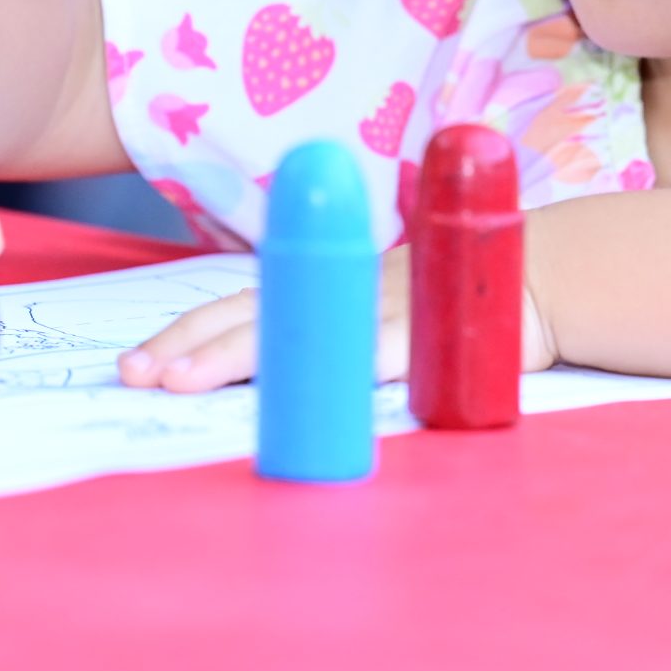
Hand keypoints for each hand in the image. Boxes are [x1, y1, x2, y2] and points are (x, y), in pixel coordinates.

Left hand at [118, 243, 557, 389]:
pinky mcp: (423, 338)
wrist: (540, 277)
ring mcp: (381, 313)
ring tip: (179, 384)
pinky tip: (296, 394)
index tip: (139, 361)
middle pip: (254, 317)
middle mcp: (345, 293)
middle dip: (187, 347)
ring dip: (234, 358)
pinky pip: (369, 355)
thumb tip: (272, 363)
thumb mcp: (388, 306)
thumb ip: (340, 326)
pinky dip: (332, 373)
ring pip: (296, 336)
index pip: (247, 307)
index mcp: (332, 288)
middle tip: (131, 373)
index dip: (189, 332)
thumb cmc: (459, 301)